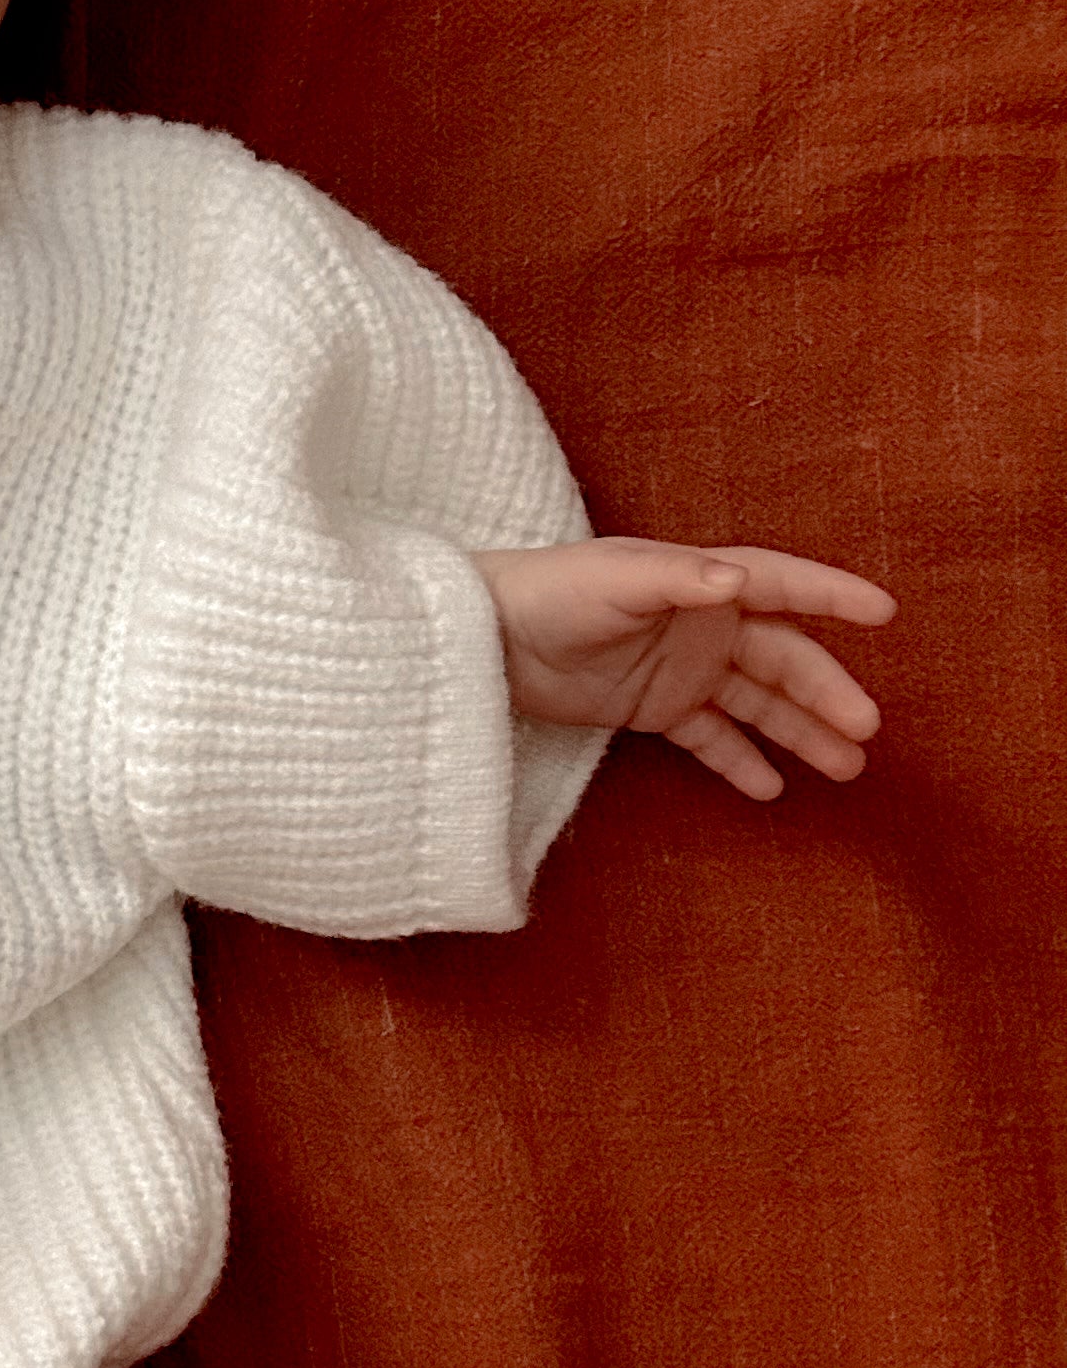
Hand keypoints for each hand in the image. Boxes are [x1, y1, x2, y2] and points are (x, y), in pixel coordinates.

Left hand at [470, 538, 895, 801]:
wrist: (483, 637)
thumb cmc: (547, 591)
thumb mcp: (614, 580)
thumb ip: (678, 579)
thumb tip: (738, 581)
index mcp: (701, 583)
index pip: (782, 586)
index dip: (832, 596)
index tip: (885, 613)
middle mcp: (702, 625)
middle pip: (781, 658)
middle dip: (825, 692)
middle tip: (866, 727)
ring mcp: (681, 669)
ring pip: (757, 703)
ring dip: (800, 732)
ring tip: (845, 768)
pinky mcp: (652, 709)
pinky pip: (709, 738)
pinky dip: (740, 761)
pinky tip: (774, 788)